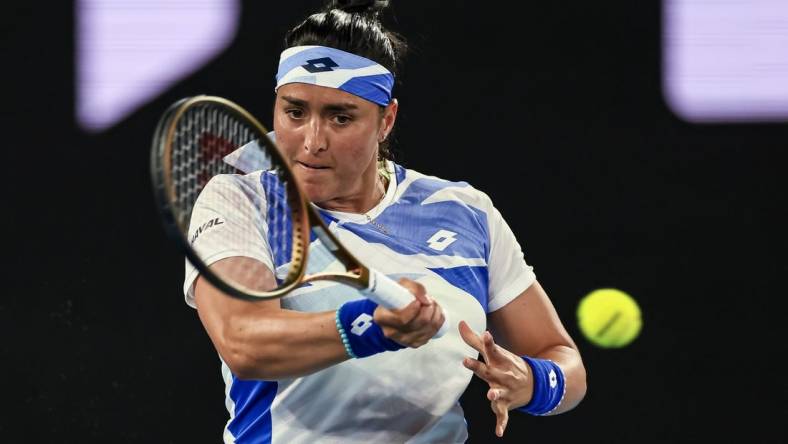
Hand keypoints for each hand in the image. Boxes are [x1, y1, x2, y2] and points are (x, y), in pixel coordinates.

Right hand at [373, 278, 444, 347]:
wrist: (396, 312)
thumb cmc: (397, 298)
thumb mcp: (402, 286)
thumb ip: (415, 288)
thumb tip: (426, 300)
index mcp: (382, 318)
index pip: (401, 319)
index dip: (413, 310)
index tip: (418, 301)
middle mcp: (391, 332)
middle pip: (418, 323)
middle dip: (429, 309)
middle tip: (429, 301)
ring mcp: (404, 340)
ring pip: (428, 328)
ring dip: (435, 314)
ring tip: (433, 305)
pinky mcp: (415, 343)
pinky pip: (432, 333)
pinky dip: (437, 321)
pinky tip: (434, 313)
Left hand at [459, 320, 533, 437]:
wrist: (533, 383)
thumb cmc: (506, 364)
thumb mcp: (494, 352)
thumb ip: (474, 339)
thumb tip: (459, 322)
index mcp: (498, 360)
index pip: (492, 349)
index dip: (488, 342)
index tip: (486, 334)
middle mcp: (501, 374)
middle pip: (487, 370)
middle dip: (478, 367)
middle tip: (466, 361)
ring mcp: (505, 390)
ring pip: (498, 392)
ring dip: (494, 394)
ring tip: (490, 395)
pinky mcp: (505, 405)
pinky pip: (503, 415)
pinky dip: (501, 423)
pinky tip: (498, 432)